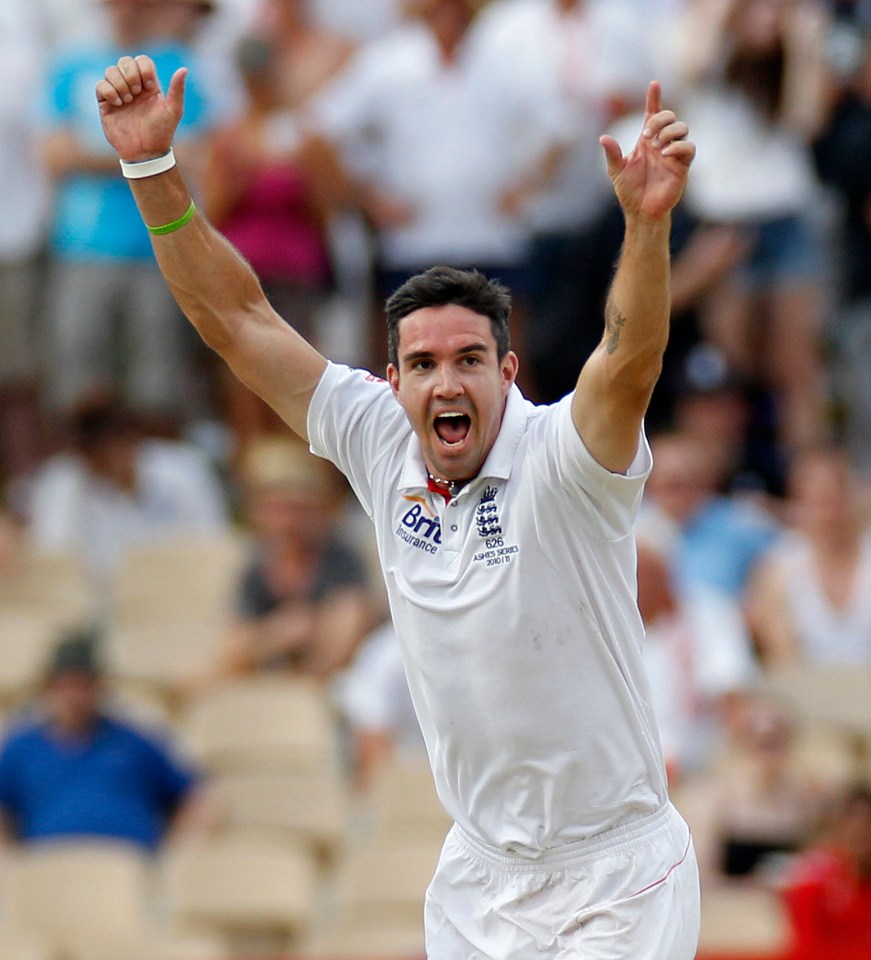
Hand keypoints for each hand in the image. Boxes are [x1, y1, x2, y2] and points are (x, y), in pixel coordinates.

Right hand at [96, 55, 185, 162]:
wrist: (145, 152)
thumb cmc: (161, 133)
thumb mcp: (173, 111)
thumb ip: (177, 90)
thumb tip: (183, 69)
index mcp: (149, 85)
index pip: (142, 61)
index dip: (144, 69)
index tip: (149, 87)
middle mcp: (133, 86)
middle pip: (125, 61)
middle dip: (130, 73)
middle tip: (137, 93)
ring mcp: (118, 93)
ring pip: (110, 70)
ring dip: (120, 83)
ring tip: (128, 100)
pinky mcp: (106, 103)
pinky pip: (100, 85)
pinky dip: (109, 91)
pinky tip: (118, 104)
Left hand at [599, 82, 694, 220]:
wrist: (640, 211)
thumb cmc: (629, 190)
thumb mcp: (616, 170)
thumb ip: (612, 154)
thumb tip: (603, 138)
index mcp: (646, 140)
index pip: (652, 113)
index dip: (654, 98)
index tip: (654, 84)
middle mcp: (661, 143)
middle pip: (670, 116)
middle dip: (660, 119)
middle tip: (646, 135)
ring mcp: (673, 153)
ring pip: (683, 128)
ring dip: (669, 132)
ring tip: (656, 146)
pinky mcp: (683, 166)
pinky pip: (689, 148)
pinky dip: (679, 147)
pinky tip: (665, 154)